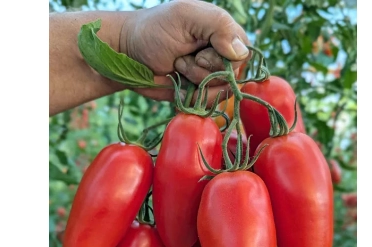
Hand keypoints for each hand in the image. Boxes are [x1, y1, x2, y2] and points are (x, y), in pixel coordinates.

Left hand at [120, 0, 250, 103]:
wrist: (129, 55)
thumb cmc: (153, 30)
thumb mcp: (185, 15)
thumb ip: (218, 26)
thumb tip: (241, 53)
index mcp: (224, 33)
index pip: (243, 54)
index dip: (222, 58)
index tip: (198, 51)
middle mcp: (222, 56)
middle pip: (232, 77)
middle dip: (204, 71)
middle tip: (182, 57)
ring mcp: (211, 78)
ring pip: (221, 93)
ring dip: (196, 83)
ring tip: (178, 68)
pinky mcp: (199, 95)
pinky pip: (207, 105)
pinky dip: (191, 97)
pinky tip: (178, 83)